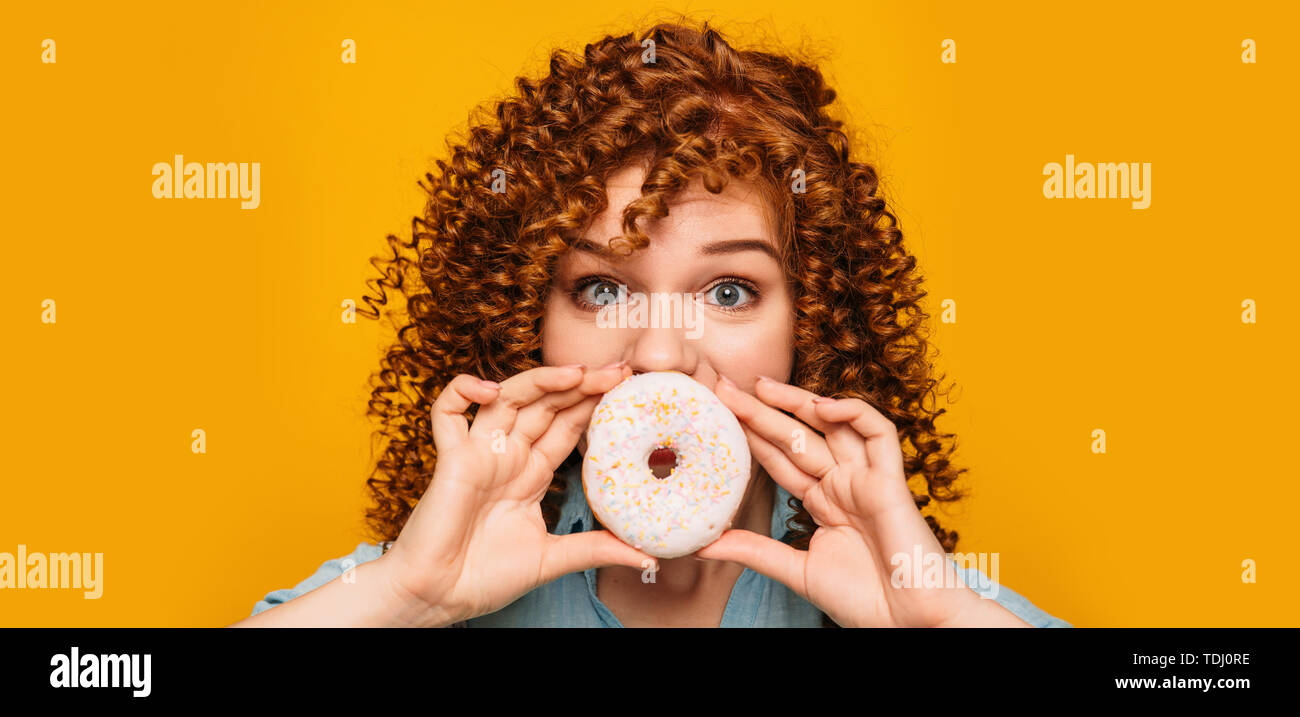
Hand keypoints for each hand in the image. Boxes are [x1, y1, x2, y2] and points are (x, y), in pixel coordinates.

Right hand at [381, 362, 654, 625]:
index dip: (594, 404)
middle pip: (546, 404)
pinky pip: (447, 412)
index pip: (567, 426)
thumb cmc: (484, 579)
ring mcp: (478, 453)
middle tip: (620, 371)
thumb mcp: (552, 559)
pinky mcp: (450, 459)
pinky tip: (489, 390)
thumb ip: (596, 549)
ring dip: (541, 380)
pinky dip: (462, 391)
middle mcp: (507, 456)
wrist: (438, 598)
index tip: (630, 390)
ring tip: (579, 372)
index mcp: (531, 473)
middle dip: (581, 385)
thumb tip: (647, 554)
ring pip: (508, 397)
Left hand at [706, 374, 1027, 626]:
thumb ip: (753, 551)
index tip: (718, 414)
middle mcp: (844, 484)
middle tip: (725, 386)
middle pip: (797, 436)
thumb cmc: (865, 601)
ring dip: (799, 402)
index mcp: (824, 501)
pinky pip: (879, 434)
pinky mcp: (893, 482)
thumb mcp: (796, 570)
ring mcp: (868, 479)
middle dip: (762, 410)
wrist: (910, 625)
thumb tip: (702, 543)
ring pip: (833, 426)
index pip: (780, 458)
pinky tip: (822, 406)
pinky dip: (855, 414)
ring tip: (761, 386)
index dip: (751, 434)